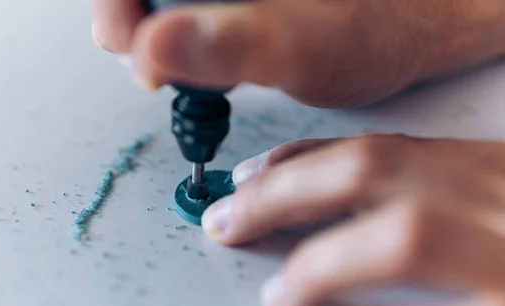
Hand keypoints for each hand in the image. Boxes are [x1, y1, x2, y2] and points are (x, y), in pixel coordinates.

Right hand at [92, 0, 504, 106]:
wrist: (420, 23)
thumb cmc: (386, 25)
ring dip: (150, 30)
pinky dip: (176, 34)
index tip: (121, 37)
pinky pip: (186, 4)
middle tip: (142, 59)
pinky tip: (196, 58)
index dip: (117, 0)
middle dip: (130, 18)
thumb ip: (234, 46)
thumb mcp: (312, 46)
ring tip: (170, 66)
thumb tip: (153, 48)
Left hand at [202, 133, 504, 305]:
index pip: (377, 151)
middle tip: (225, 223)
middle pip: (369, 174)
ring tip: (279, 296)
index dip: (299, 163)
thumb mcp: (504, 195)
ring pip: (404, 237)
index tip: (247, 177)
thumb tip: (356, 207)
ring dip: (322, 264)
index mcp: (489, 170)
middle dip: (279, 196)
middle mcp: (499, 199)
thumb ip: (447, 191)